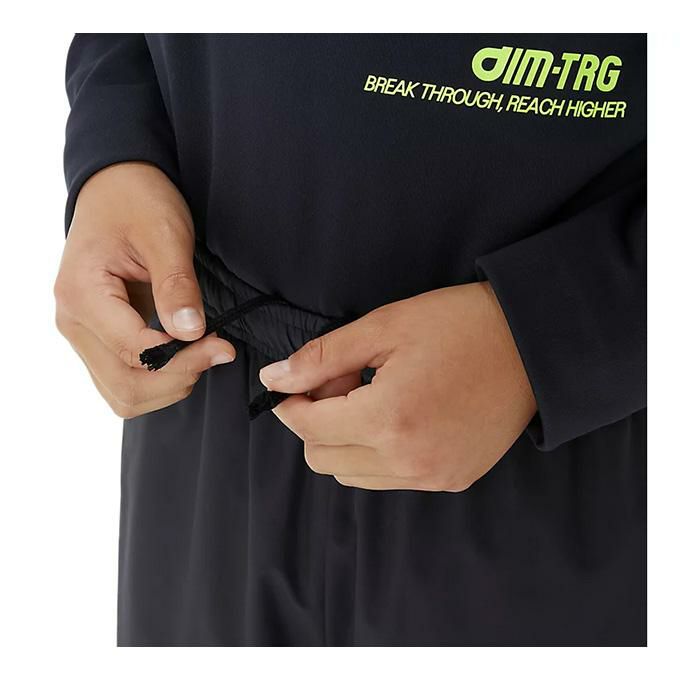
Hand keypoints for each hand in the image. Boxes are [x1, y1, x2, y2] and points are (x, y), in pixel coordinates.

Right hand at [54, 162, 234, 417]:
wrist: (115, 186)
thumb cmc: (137, 201)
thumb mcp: (165, 234)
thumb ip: (176, 285)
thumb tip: (191, 333)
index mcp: (82, 295)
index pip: (135, 353)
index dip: (183, 358)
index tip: (221, 343)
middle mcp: (73, 322)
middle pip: (126, 387)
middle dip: (179, 378)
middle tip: (217, 351)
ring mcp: (82, 333)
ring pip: (123, 393)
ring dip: (169, 385)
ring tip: (201, 352)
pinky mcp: (97, 338)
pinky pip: (123, 380)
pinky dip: (158, 379)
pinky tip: (184, 354)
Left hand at [259, 282, 535, 491]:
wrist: (531, 344)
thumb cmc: (459, 325)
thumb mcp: (383, 327)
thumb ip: (321, 358)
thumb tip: (273, 379)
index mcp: (388, 419)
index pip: (308, 428)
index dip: (290, 404)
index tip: (294, 384)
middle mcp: (408, 460)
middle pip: (323, 459)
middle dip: (317, 421)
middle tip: (342, 382)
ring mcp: (432, 476)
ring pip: (352, 474)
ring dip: (345, 439)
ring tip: (372, 397)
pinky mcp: (452, 479)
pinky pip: (390, 478)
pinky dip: (377, 453)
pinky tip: (399, 416)